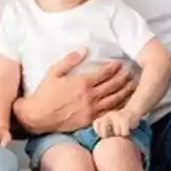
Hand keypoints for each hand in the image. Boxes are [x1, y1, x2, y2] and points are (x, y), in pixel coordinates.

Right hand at [18, 49, 135, 133]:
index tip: (120, 63)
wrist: (38, 116)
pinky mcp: (90, 121)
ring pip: (115, 100)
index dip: (114, 67)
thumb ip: (70, 60)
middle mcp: (90, 96)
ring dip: (125, 92)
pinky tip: (124, 104)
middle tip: (131, 73)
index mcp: (82, 83)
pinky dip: (119, 108)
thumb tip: (83, 49)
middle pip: (113, 86)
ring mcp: (92, 110)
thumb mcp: (54, 72)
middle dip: (124, 78)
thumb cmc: (45, 93)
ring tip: (133, 86)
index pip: (105, 73)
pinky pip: (109, 113)